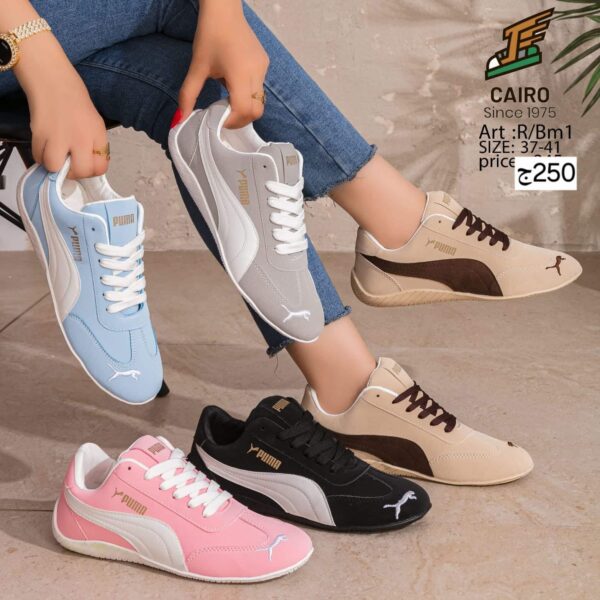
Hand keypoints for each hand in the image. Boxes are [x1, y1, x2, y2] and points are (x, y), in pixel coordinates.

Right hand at [15, 32, 107, 177]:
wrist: (53, 81)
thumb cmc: (76, 103)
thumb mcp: (96, 125)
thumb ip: (96, 147)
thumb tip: (91, 166)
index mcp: (97, 136)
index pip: (100, 168)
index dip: (92, 170)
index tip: (85, 164)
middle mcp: (80, 138)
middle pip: (79, 171)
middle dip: (74, 172)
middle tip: (69, 163)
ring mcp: (59, 137)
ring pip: (55, 167)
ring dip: (54, 165)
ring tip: (55, 154)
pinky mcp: (39, 134)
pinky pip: (38, 156)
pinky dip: (40, 156)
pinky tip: (45, 147)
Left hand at [178, 0, 268, 128]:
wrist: (224, 8)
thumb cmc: (209, 35)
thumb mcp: (197, 66)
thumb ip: (188, 95)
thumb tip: (181, 118)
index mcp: (240, 74)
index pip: (244, 109)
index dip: (232, 121)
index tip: (218, 121)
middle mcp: (257, 73)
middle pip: (256, 110)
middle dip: (241, 119)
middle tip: (224, 117)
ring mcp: (263, 68)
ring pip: (259, 101)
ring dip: (244, 106)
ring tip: (227, 98)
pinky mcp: (264, 64)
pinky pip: (259, 88)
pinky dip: (247, 94)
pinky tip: (234, 83)